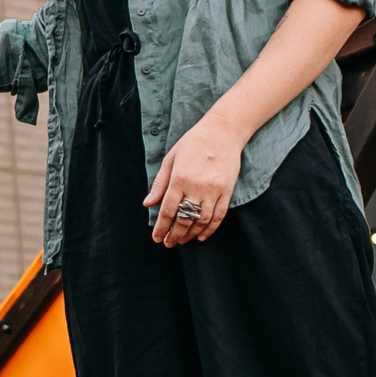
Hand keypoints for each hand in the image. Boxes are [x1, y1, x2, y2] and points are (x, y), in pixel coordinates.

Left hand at [143, 116, 245, 246]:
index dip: (161, 227)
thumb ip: (159, 184)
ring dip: (191, 234)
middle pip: (184, 219)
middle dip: (174, 235)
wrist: (222, 132)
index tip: (157, 238)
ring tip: (183, 240)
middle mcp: (196, 186)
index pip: (168, 210)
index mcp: (179, 178)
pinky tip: (201, 235)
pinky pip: (219, 215)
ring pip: (201, 220)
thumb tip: (148, 204)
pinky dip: (210, 229)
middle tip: (169, 243)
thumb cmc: (193, 143)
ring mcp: (214, 190)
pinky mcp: (227, 190)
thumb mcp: (170, 159)